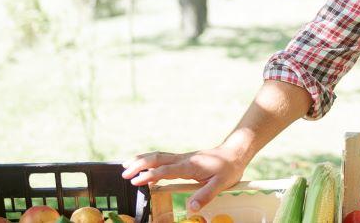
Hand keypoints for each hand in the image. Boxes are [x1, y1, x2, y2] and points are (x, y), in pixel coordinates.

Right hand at [121, 146, 246, 210]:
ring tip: (126, 165)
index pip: (166, 170)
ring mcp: (182, 158)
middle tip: (124, 172)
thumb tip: (190, 208)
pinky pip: (163, 159)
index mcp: (190, 166)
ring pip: (159, 156)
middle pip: (157, 159)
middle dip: (140, 164)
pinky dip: (150, 161)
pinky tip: (143, 166)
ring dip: (142, 160)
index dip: (150, 175)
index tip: (136, 181)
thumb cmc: (228, 168)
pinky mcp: (183, 160)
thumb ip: (205, 195)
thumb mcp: (221, 184)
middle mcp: (183, 160)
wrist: (235, 153)